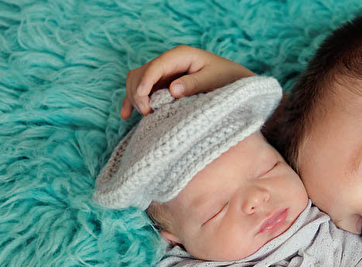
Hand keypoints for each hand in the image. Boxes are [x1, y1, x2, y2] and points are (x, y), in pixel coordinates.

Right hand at [120, 45, 254, 118]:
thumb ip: (194, 84)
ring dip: (134, 97)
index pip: (155, 67)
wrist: (235, 81)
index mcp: (180, 55)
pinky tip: (126, 115)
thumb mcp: (214, 80)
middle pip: (141, 73)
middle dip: (138, 92)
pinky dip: (133, 101)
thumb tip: (172, 90)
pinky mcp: (162, 85)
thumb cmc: (227, 78)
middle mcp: (169, 62)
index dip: (145, 83)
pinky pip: (142, 90)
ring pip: (137, 81)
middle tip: (147, 113)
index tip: (143, 101)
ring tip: (145, 115)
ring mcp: (164, 73)